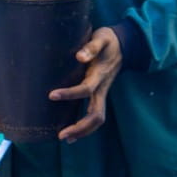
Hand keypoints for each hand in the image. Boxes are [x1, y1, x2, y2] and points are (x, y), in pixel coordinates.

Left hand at [53, 27, 122, 142]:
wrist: (125, 45)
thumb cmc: (109, 41)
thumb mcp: (102, 38)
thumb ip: (92, 47)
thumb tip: (79, 57)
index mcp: (101, 74)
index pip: (86, 89)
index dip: (70, 94)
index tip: (51, 95)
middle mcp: (102, 87)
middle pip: (96, 114)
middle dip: (80, 127)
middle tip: (61, 135)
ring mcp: (103, 93)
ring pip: (97, 118)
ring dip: (82, 130)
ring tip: (64, 138)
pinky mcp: (100, 94)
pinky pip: (95, 114)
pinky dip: (85, 126)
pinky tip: (72, 133)